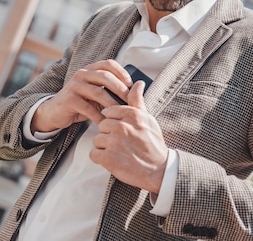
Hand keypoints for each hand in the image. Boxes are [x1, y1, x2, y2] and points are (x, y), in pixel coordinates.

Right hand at [30, 60, 132, 132]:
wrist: (55, 112)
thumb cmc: (80, 103)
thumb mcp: (96, 95)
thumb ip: (111, 91)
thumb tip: (136, 90)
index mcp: (90, 69)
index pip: (109, 64)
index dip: (122, 73)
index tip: (131, 85)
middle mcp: (81, 74)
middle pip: (106, 77)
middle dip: (121, 89)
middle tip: (130, 102)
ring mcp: (74, 86)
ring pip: (98, 92)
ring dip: (112, 104)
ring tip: (120, 113)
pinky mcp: (69, 99)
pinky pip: (88, 108)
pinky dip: (99, 116)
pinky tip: (105, 123)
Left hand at [90, 80, 168, 194]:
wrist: (159, 170)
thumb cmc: (153, 144)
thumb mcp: (148, 119)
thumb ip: (138, 101)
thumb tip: (138, 83)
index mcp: (132, 115)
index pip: (109, 112)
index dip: (115, 122)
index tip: (124, 131)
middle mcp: (122, 127)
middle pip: (102, 125)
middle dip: (109, 134)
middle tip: (123, 144)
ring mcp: (115, 143)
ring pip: (97, 139)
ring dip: (105, 147)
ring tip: (120, 152)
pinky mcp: (108, 158)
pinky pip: (94, 154)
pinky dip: (101, 159)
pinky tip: (114, 160)